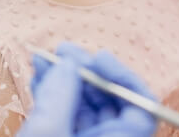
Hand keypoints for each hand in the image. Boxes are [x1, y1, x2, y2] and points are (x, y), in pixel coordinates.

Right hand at [18, 42, 156, 136]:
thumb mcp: (48, 131)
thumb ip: (61, 95)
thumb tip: (69, 63)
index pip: (140, 108)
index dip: (122, 77)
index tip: (97, 57)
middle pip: (108, 100)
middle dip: (85, 70)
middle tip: (62, 51)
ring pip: (83, 102)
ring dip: (63, 75)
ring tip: (42, 58)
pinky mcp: (62, 136)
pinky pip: (65, 109)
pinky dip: (51, 89)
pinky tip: (38, 74)